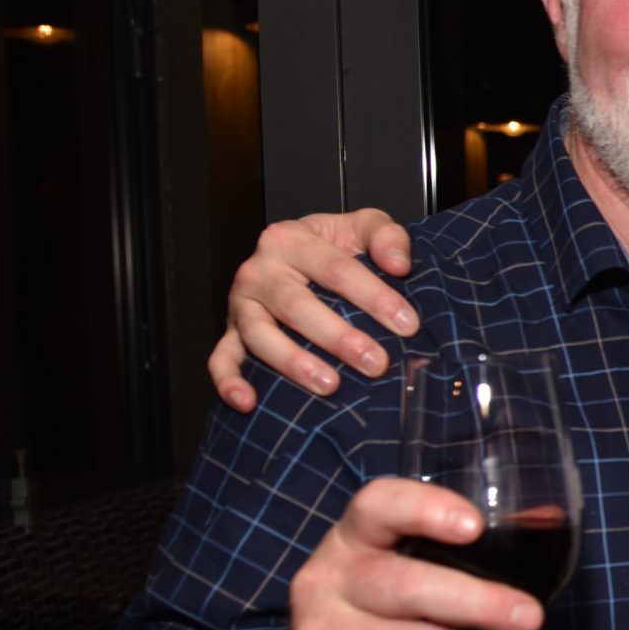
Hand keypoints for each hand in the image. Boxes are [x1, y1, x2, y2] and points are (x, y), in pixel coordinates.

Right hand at [208, 210, 417, 409]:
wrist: (293, 253)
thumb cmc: (331, 246)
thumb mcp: (361, 227)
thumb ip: (386, 236)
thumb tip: (399, 264)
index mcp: (290, 240)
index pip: (336, 268)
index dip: (373, 297)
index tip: (407, 324)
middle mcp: (259, 271)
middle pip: (296, 306)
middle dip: (338, 337)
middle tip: (376, 362)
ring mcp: (242, 305)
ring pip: (259, 336)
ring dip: (293, 363)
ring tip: (330, 385)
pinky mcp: (230, 332)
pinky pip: (222, 358)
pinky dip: (229, 382)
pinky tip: (248, 402)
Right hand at [240, 478, 548, 629]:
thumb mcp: (404, 581)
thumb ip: (463, 554)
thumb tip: (546, 520)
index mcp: (349, 542)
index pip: (377, 506)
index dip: (427, 509)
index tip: (475, 527)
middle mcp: (328, 583)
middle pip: (412, 586)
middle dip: (483, 603)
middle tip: (532, 617)